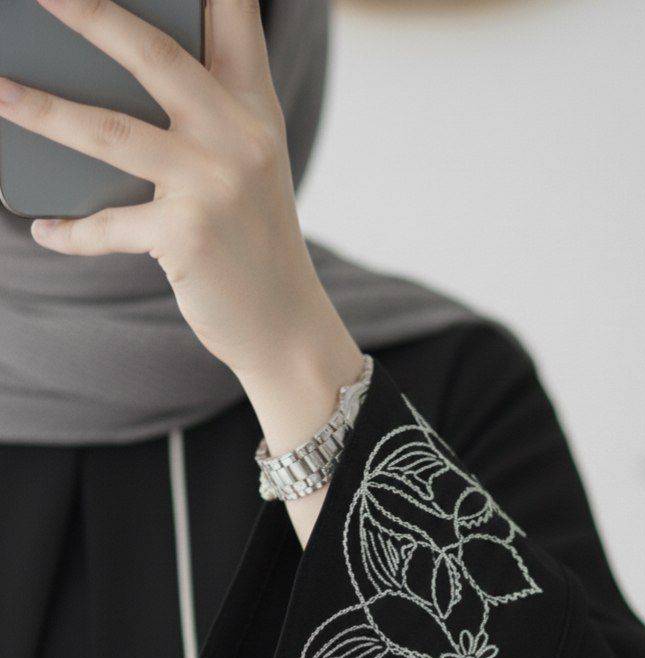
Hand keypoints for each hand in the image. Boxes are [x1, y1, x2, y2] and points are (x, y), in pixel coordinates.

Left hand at [0, 0, 337, 385]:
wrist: (284, 323)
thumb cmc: (251, 238)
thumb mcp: (245, 160)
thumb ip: (204, 111)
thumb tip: (102, 79)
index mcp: (254, 104)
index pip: (233, 12)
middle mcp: (238, 135)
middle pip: (153, 53)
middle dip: (89, 13)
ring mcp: (213, 185)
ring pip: (111, 132)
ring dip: (43, 110)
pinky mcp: (187, 236)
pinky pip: (108, 227)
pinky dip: (71, 232)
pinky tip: (43, 228)